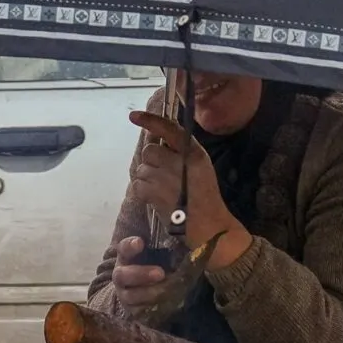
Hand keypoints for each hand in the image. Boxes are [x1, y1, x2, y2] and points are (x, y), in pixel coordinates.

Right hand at [106, 235, 172, 313]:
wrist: (146, 289)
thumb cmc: (154, 264)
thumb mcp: (156, 254)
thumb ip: (166, 246)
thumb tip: (189, 233)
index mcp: (126, 257)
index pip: (124, 249)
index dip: (130, 246)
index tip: (141, 242)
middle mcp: (122, 275)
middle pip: (123, 275)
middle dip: (141, 274)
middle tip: (160, 273)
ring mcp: (125, 294)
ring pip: (131, 296)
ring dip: (149, 293)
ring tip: (167, 291)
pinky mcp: (132, 310)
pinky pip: (139, 312)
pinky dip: (152, 308)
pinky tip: (165, 305)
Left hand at [126, 111, 249, 259]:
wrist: (209, 226)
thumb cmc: (204, 197)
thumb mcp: (200, 168)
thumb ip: (181, 151)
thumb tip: (154, 137)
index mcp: (194, 153)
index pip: (169, 129)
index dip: (150, 120)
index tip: (133, 116)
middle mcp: (180, 161)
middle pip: (149, 151)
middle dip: (152, 163)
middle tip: (162, 176)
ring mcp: (166, 177)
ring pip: (142, 169)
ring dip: (147, 179)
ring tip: (162, 191)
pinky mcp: (155, 193)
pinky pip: (137, 185)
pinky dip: (143, 192)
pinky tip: (155, 199)